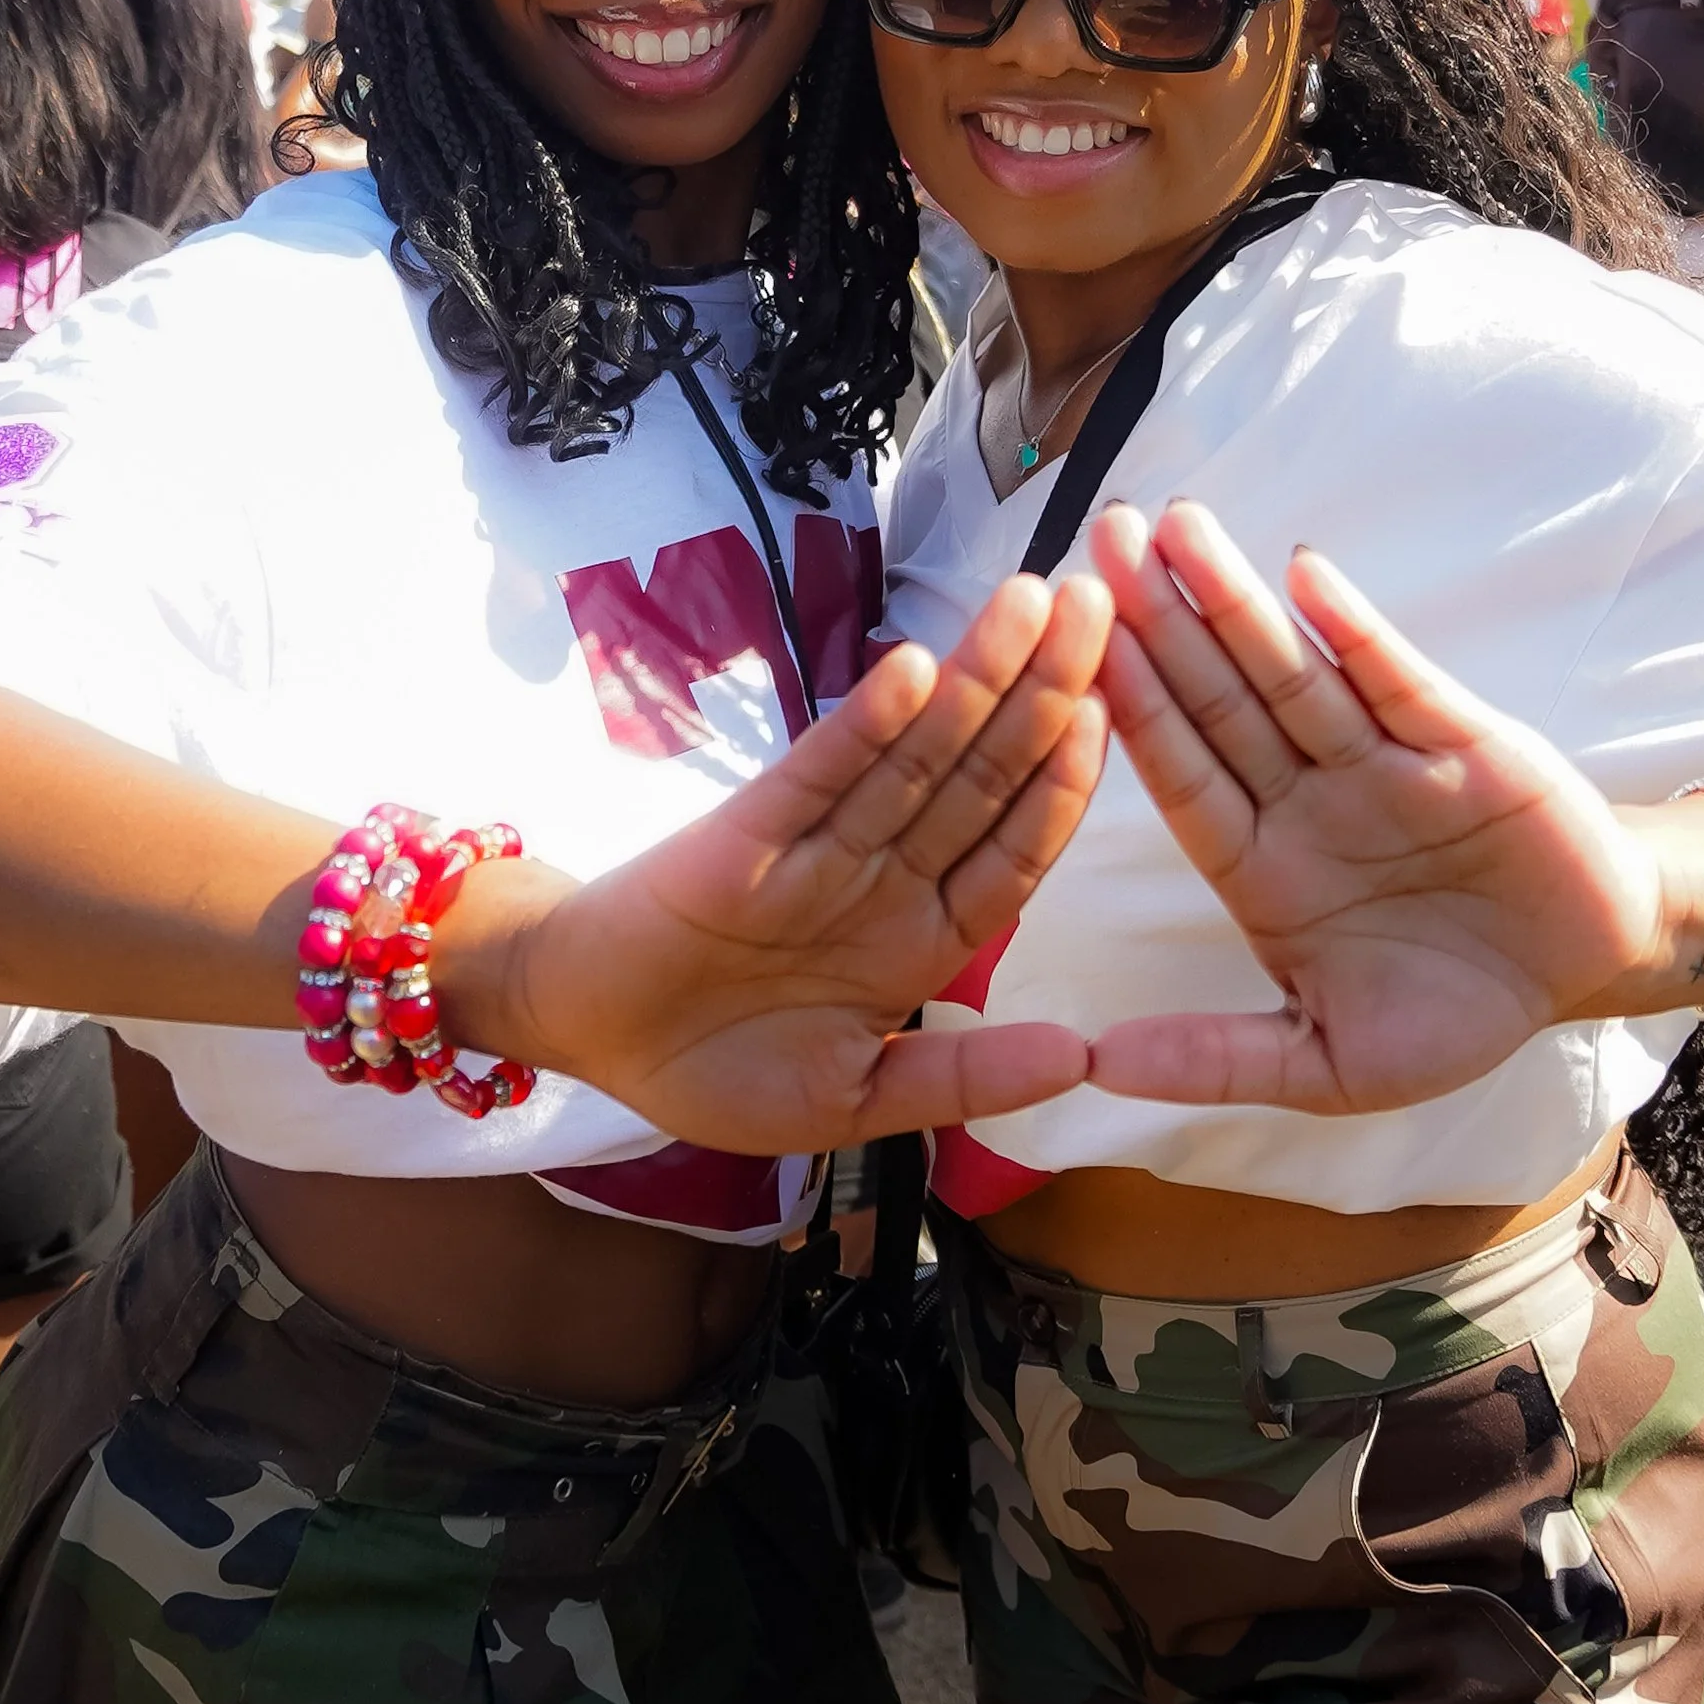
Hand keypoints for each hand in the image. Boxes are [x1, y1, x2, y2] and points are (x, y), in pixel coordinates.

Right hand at [460, 571, 1113, 1151]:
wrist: (586, 1036)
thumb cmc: (717, 1068)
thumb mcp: (852, 1101)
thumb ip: (959, 1079)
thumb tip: (1082, 1061)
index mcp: (922, 937)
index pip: (1016, 850)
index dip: (1066, 785)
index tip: (1117, 715)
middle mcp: (884, 875)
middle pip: (982, 775)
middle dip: (1043, 692)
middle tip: (1101, 605)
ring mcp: (819, 846)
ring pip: (916, 754)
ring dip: (974, 677)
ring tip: (1033, 602)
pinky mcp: (747, 832)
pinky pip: (820, 772)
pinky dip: (866, 725)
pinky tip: (915, 669)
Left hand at [1076, 504, 1703, 1114]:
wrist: (1585, 968)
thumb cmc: (1452, 1015)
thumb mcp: (1328, 1065)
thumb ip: (1216, 1059)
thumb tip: (1092, 1068)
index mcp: (1262, 868)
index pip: (1180, 778)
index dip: (1127, 712)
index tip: (1062, 650)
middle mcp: (1306, 800)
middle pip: (1218, 700)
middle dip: (1158, 621)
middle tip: (1100, 532)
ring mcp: (1378, 762)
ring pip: (1291, 672)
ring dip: (1235, 601)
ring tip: (1179, 527)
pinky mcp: (1458, 739)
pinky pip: (1395, 677)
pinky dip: (1353, 629)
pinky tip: (1304, 573)